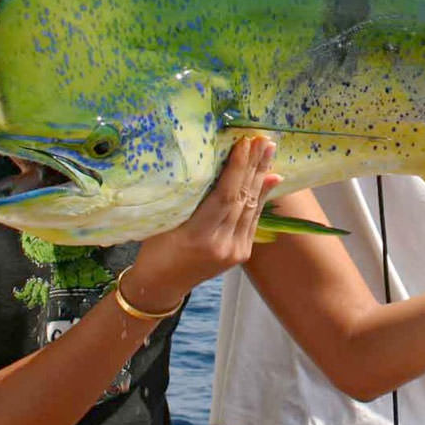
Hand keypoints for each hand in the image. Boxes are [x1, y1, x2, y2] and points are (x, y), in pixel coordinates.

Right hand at [123, 136, 279, 311]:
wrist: (162, 285)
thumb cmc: (154, 249)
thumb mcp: (164, 220)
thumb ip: (189, 197)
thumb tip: (217, 167)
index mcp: (197, 236)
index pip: (225, 196)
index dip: (237, 168)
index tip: (245, 142)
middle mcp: (221, 245)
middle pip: (243, 198)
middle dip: (254, 166)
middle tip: (263, 139)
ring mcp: (235, 251)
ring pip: (252, 206)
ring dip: (261, 175)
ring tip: (269, 149)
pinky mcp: (242, 253)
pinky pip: (253, 218)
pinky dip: (261, 195)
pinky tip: (270, 176)